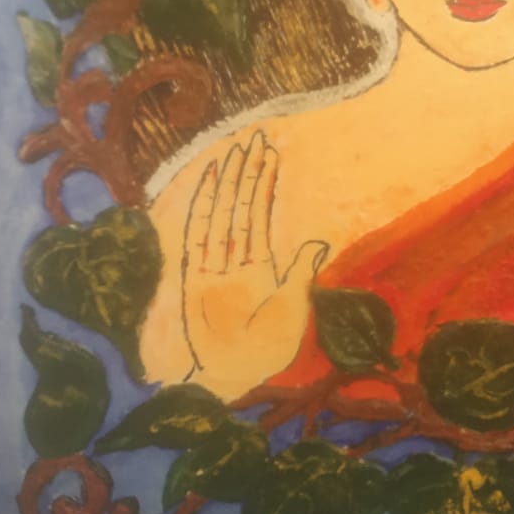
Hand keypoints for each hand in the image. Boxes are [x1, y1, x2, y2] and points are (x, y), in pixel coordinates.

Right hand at [180, 129, 326, 398]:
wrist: (232, 377)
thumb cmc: (264, 348)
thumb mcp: (292, 306)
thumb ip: (300, 271)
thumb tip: (319, 240)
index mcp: (260, 266)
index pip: (261, 214)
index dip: (265, 184)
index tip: (271, 153)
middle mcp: (235, 260)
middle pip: (242, 206)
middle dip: (249, 172)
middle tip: (256, 136)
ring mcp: (213, 266)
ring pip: (222, 214)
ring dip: (229, 182)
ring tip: (236, 150)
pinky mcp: (194, 278)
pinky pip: (198, 235)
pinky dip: (202, 208)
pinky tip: (207, 182)